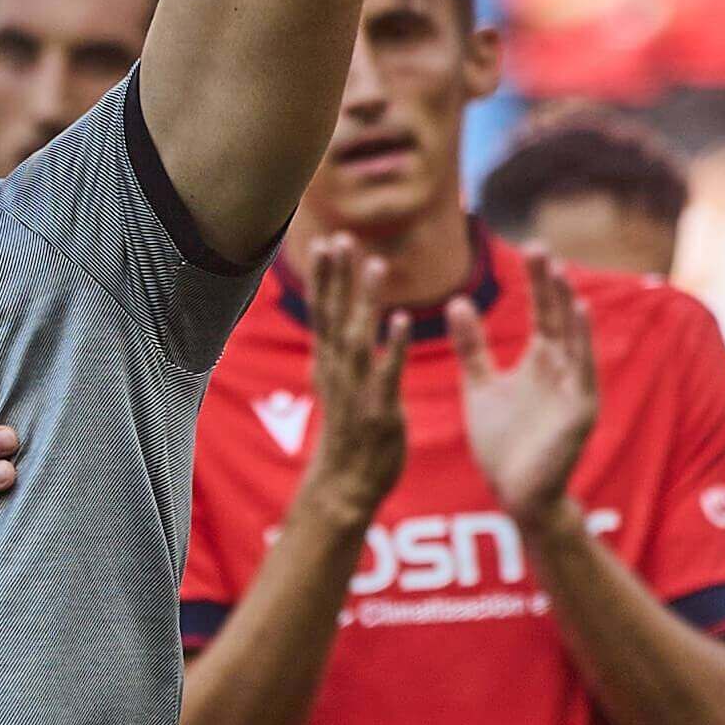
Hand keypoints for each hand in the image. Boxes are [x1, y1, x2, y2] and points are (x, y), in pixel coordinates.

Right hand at [302, 236, 409, 524]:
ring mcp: (357, 390)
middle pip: (332, 315)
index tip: (325, 241)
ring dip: (365, 300)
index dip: (324, 277)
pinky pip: (387, 373)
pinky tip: (402, 319)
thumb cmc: (347, 433)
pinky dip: (392, 345)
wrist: (345, 487)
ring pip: (358, 337)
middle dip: (337, 277)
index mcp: (327, 363)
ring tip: (376, 264)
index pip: (322, 312)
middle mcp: (337, 371)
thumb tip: (334, 318)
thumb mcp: (335, 384)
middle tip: (339, 237)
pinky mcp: (380, 411)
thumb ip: (336, 349)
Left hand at [447, 249, 597, 527]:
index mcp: (540, 363)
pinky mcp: (581, 411)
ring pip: (572, 339)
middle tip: (541, 246)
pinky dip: (582, 342)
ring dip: (567, 306)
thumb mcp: (480, 386)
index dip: (538, 282)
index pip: (542, 313)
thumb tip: (459, 301)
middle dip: (550, 284)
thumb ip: (472, 347)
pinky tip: (580, 313)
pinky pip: (583, 370)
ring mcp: (574, 389)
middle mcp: (561, 370)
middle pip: (557, 318)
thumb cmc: (502, 444)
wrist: (515, 494)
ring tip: (559, 272)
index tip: (530, 248)